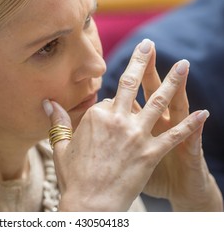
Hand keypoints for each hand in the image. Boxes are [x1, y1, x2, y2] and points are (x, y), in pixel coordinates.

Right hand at [43, 39, 208, 210]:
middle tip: (150, 44)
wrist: (89, 205)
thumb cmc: (73, 177)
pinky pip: (174, 136)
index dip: (111, 106)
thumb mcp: (61, 145)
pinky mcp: (150, 154)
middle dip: (142, 61)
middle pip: (131, 84)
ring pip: (158, 102)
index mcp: (96, 116)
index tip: (111, 114)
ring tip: (183, 65)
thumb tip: (46, 102)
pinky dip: (190, 125)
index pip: (109, 100)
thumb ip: (57, 121)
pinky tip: (204, 113)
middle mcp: (117, 120)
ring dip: (173, 82)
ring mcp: (136, 136)